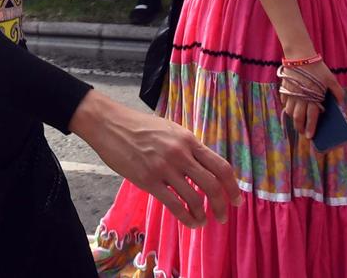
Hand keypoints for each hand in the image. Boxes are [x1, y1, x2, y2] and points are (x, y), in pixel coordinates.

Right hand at [69, 91, 239, 227]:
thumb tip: (204, 166)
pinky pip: (174, 205)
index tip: (237, 200)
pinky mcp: (148, 180)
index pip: (220, 166)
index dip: (233, 187)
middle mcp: (180, 154)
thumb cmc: (139, 126)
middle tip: (223, 216)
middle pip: (212, 185)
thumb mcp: (170, 130)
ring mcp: (164, 168)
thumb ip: (188, 147)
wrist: (109, 124)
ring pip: (194, 198)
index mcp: (188, 140)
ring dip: (203, 214)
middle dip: (222, 205)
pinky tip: (190, 223)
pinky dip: (186, 218)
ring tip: (203, 221)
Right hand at [278, 59, 345, 140]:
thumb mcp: (331, 80)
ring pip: (289, 111)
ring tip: (297, 122)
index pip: (311, 118)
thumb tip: (341, 103)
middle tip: (303, 133)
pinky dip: (287, 106)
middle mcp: (300, 99)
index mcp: (312, 98)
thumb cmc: (317, 68)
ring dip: (293, 119)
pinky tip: (290, 108)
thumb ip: (337, 92)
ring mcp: (291, 93)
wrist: (300, 56)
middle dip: (300, 127)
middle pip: (298, 118)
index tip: (310, 137)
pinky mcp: (284, 88)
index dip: (311, 128)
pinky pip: (284, 101)